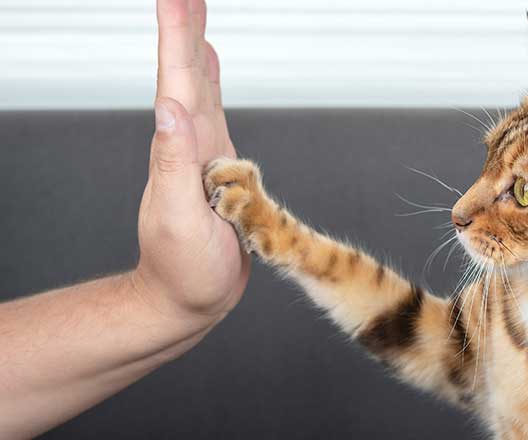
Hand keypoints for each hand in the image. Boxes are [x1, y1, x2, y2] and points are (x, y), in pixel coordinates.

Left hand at [132, 0, 248, 325]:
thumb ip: (173, 163)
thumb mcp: (180, 221)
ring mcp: (202, 153)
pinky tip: (206, 67)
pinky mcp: (218, 167)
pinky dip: (208, 81)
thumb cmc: (183, 272)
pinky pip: (213, 111)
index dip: (177, 36)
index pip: (175, 81)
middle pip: (184, 73)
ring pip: (197, 86)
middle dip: (183, 26)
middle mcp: (189, 144)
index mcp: (180, 150)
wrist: (186, 299)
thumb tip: (170, 107)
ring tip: (191, 11)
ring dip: (192, 45)